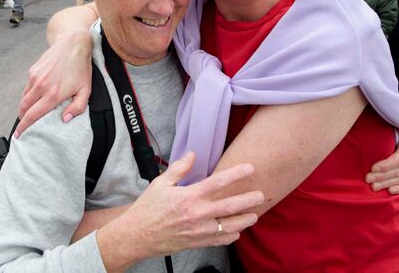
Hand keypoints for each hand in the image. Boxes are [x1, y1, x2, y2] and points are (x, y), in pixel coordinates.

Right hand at [16, 29, 92, 136]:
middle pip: (24, 108)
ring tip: (29, 114)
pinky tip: (35, 98)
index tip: (19, 135)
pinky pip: (27, 87)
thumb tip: (65, 120)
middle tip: (23, 127)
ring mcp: (35, 77)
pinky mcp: (33, 71)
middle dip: (22, 119)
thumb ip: (77, 108)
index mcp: (53, 94)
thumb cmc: (80, 67)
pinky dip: (28, 95)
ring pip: (23, 98)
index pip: (33, 115)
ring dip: (24, 108)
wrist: (73, 43)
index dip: (24, 127)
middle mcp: (41, 86)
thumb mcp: (86, 90)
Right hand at [97, 152, 261, 268]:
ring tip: (254, 214)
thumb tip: (193, 155)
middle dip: (248, 200)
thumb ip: (179, 168)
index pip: (218, 182)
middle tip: (261, 194)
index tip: (250, 168)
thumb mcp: (161, 183)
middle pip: (230, 206)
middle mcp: (197, 214)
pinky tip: (237, 231)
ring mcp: (199, 231)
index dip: (236, 174)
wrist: (138, 235)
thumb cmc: (148, 208)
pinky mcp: (197, 242)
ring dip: (244, 220)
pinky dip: (231, 236)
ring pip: (229, 226)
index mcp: (189, 196)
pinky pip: (220, 241)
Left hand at [365, 130, 398, 193]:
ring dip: (386, 183)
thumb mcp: (392, 126)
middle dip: (382, 176)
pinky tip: (390, 191)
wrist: (394, 137)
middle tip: (368, 179)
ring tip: (373, 186)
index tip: (372, 168)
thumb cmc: (388, 131)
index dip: (386, 165)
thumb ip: (395, 126)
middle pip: (398, 170)